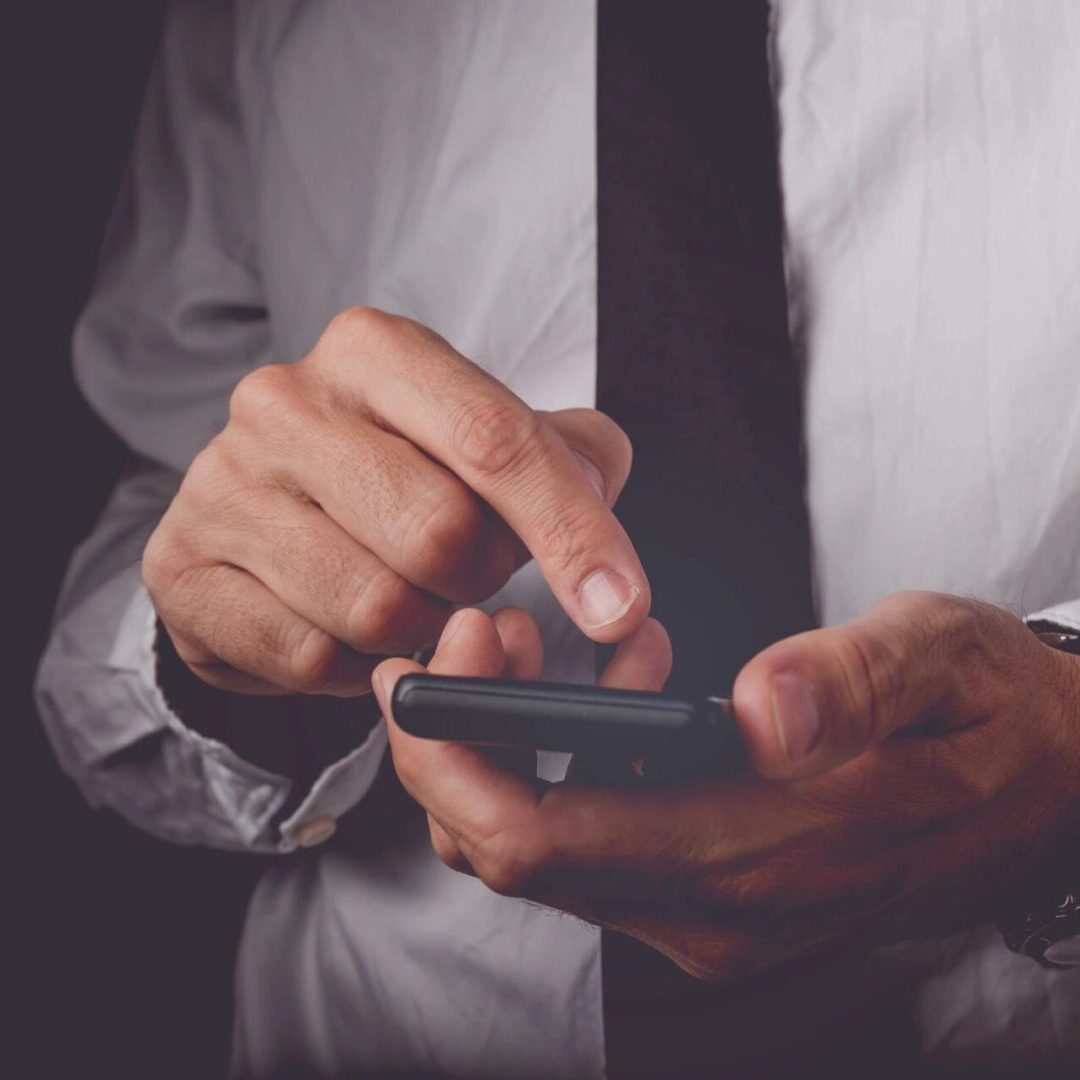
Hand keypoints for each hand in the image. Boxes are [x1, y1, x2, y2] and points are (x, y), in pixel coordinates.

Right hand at [143, 307, 647, 694]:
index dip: (572, 532)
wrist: (270, 518)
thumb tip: (605, 544)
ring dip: (420, 629)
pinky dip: (355, 666)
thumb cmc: (403, 473)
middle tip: (473, 576)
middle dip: (483, 581)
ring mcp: (221, 484)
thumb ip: (571, 465)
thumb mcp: (495, 444)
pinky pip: (309, 657)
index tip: (620, 609)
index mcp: (373, 351)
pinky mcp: (183, 568)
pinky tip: (351, 632)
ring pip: (375, 607)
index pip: (495, 441)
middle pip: (440, 534)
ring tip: (412, 601)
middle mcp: (285, 402)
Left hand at [374, 591, 1079, 979]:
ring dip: (508, 749)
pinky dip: (557, 770)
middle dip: (457, 741)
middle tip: (484, 630)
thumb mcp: (942, 659)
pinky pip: (586, 849)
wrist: (1048, 788)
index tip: (424, 668)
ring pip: (537, 855)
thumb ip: (852, 680)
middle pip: (510, 854)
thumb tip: (759, 711)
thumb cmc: (989, 713)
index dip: (452, 759)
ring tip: (556, 647)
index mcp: (764, 851)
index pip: (541, 840)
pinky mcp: (713, 900)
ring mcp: (712, 918)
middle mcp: (718, 912)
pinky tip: (614, 693)